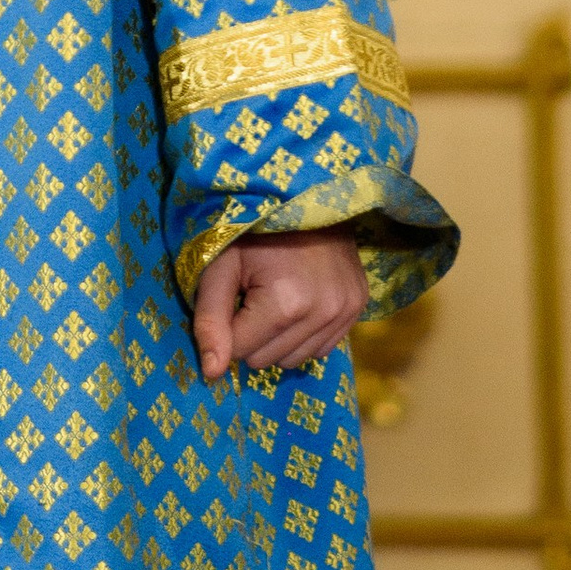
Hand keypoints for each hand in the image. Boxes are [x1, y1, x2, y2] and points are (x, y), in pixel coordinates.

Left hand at [193, 225, 365, 380]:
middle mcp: (323, 314)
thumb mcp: (221, 265)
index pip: (239, 352)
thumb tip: (211, 374)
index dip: (228, 326)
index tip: (234, 295)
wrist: (308, 195)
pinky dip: (303, 334)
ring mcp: (346, 313)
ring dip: (277, 338)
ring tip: (276, 296)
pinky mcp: (359, 309)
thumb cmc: (256, 228)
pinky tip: (299, 302)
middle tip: (254, 293)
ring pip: (293, 360)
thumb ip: (210, 319)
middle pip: (266, 360)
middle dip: (251, 335)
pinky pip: (321, 349)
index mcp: (286, 303)